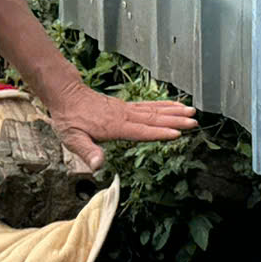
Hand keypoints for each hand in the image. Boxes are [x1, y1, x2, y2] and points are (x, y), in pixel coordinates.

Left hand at [47, 82, 198, 171]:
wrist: (66, 95)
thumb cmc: (69, 119)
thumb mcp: (72, 139)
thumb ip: (87, 151)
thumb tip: (98, 166)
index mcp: (114, 126)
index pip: (141, 130)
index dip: (159, 133)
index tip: (177, 133)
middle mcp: (124, 115)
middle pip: (154, 118)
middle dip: (175, 120)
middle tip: (194, 121)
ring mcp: (126, 109)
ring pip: (154, 110)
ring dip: (174, 111)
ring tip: (192, 111)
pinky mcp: (126, 106)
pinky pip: (148, 105)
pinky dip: (164, 104)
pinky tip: (174, 105)